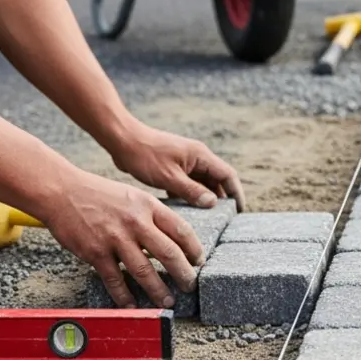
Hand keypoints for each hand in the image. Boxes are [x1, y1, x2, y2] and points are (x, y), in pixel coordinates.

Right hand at [42, 171, 204, 307]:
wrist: (62, 191)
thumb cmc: (98, 194)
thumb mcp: (132, 196)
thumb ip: (151, 215)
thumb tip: (171, 238)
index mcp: (148, 206)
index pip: (181, 230)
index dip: (194, 249)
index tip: (199, 261)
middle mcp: (135, 222)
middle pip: (169, 253)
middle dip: (184, 274)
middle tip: (190, 285)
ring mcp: (115, 238)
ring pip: (144, 270)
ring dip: (158, 290)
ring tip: (167, 301)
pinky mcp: (96, 252)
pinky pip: (115, 279)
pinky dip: (124, 295)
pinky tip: (132, 304)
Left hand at [108, 123, 246, 212]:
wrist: (122, 140)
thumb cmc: (145, 155)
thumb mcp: (169, 177)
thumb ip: (192, 191)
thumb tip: (213, 203)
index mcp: (200, 156)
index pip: (227, 175)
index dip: (236, 193)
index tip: (238, 211)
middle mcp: (196, 157)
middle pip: (217, 179)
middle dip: (222, 198)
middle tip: (223, 219)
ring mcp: (185, 161)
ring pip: (202, 182)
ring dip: (204, 198)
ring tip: (206, 218)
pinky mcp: (173, 166)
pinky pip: (188, 182)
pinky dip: (189, 195)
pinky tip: (185, 209)